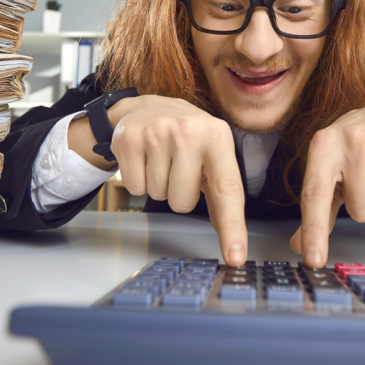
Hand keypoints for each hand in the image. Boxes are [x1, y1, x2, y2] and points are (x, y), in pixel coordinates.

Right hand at [68, 95, 247, 265]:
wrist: (147, 108)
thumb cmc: (187, 141)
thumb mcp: (212, 156)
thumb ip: (223, 196)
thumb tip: (233, 244)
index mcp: (218, 137)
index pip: (228, 189)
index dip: (232, 226)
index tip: (235, 256)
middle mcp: (190, 131)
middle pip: (182, 203)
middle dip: (178, 194)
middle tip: (177, 170)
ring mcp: (157, 132)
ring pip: (157, 195)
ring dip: (158, 186)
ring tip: (161, 161)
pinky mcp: (129, 138)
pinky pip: (135, 188)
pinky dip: (138, 180)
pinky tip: (144, 159)